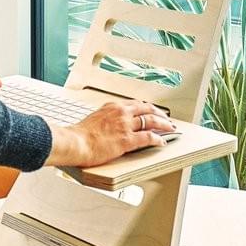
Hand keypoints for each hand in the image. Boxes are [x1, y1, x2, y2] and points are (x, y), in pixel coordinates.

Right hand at [44, 100, 175, 167]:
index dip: (147, 108)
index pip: (135, 104)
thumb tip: (108, 125)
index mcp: (113, 106)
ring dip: (164, 124)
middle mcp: (121, 112)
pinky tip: (162, 142)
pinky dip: (158, 139)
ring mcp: (125, 125)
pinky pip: (149, 137)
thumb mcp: (94, 119)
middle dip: (159, 113)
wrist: (75, 142)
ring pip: (152, 121)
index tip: (151, 110)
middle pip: (147, 108)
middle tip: (166, 118)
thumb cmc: (79, 135)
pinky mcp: (127, 139)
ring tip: (170, 128)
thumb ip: (105, 119)